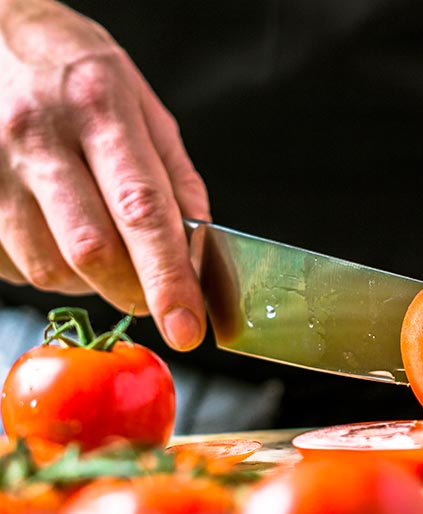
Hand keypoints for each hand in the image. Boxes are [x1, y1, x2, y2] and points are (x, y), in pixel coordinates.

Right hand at [0, 0, 209, 349]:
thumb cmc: (74, 72)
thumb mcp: (142, 106)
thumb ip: (175, 179)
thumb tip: (199, 249)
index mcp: (99, 110)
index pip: (142, 212)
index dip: (168, 280)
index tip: (186, 327)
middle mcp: (39, 138)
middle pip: (92, 253)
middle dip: (132, 291)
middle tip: (151, 292)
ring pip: (50, 269)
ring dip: (90, 280)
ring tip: (98, 240)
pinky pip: (16, 265)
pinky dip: (48, 266)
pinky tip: (54, 230)